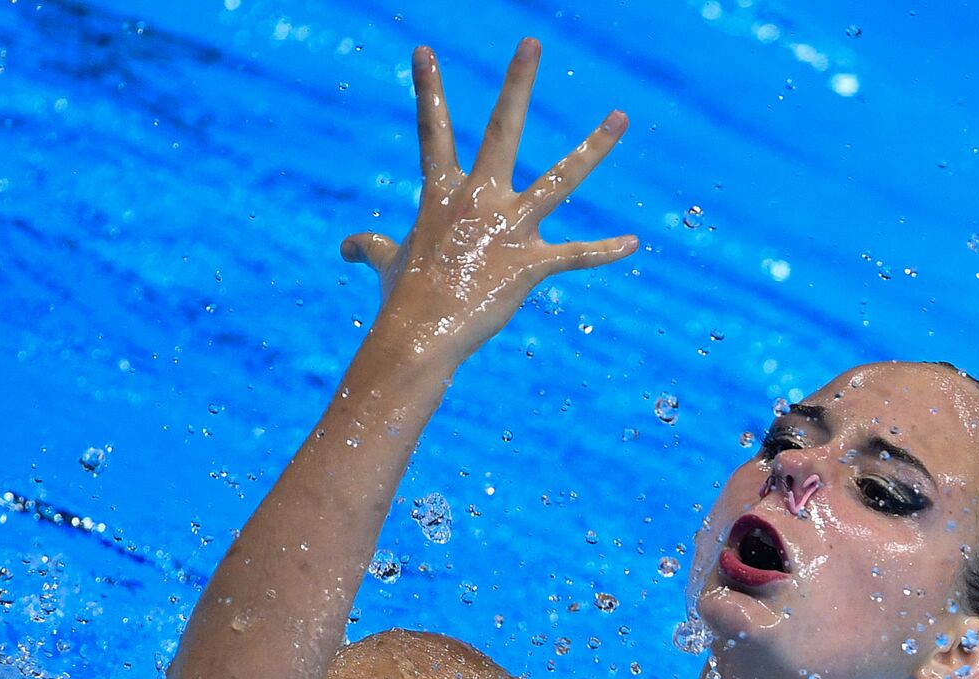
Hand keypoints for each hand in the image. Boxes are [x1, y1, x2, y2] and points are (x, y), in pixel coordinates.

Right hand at [342, 37, 636, 362]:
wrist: (419, 335)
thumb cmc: (402, 299)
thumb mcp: (385, 264)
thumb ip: (371, 247)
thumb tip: (346, 247)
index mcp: (443, 193)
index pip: (433, 131)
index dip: (429, 90)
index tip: (424, 51)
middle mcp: (479, 199)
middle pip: (502, 130)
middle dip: (517, 83)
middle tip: (532, 42)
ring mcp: (509, 228)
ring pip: (561, 179)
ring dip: (594, 147)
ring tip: (620, 117)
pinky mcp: (532, 263)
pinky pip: (576, 255)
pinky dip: (605, 251)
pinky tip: (632, 243)